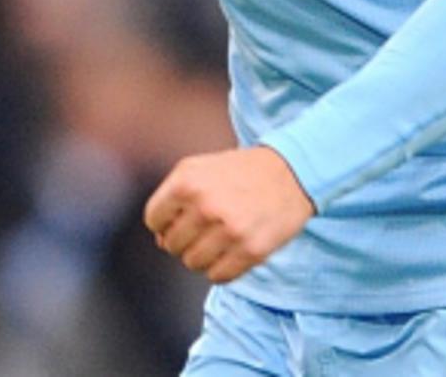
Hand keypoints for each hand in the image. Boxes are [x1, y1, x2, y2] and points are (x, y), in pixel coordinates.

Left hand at [144, 146, 314, 283]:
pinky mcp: (251, 251)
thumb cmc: (240, 171)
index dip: (165, 221)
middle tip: (205, 226)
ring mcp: (229, 231)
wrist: (291, 171)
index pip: (154, 220)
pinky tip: (232, 250)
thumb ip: (171, 200)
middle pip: (171, 245)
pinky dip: (222, 268)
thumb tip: (161, 241)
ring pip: (192, 264)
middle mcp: (205, 206)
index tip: (182, 217)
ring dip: (202, 255)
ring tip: (219, 238)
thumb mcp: (198, 169)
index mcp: (186, 182)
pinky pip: (219, 276)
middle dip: (184, 239)